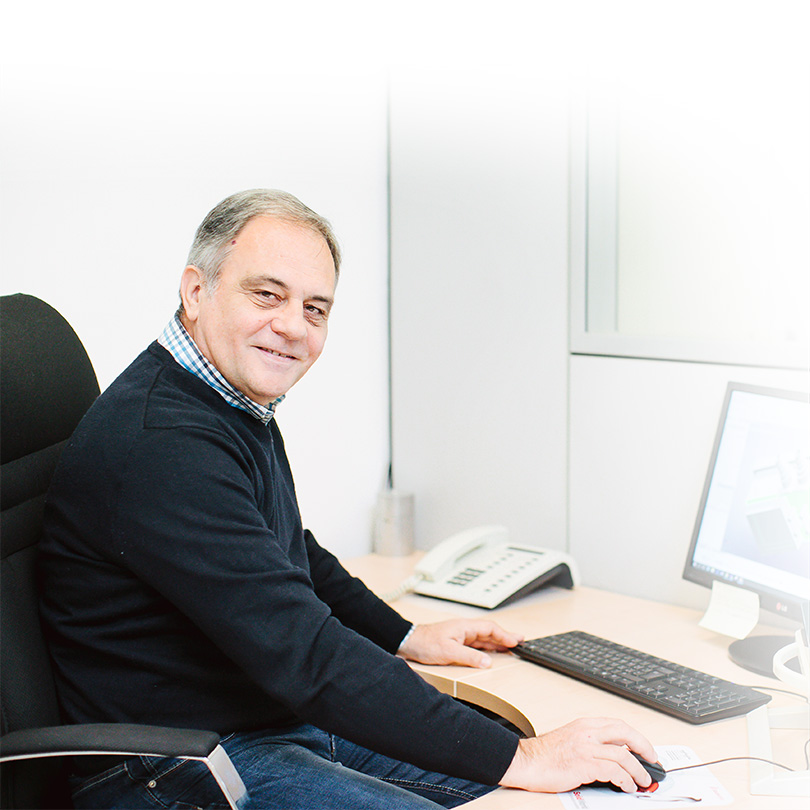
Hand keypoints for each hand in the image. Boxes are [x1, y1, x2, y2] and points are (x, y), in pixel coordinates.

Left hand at [397, 619, 522, 667]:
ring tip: (511, 648)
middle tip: (521, 641)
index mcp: (464, 627)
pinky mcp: (455, 644)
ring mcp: (460, 636)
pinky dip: (486, 649)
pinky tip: (490, 654)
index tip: (516, 641)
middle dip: (505, 637)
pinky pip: (476, 646)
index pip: (490, 628)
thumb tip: (488, 662)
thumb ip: (469, 656)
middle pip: (489, 632)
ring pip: (483, 639)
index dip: (504, 635)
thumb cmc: (425, 643)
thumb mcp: (448, 652)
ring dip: (497, 643)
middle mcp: (464, 630)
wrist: (408, 642)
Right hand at [499, 718, 657, 793]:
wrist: (526, 762)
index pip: (618, 725)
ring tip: (642, 781)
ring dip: (638, 771)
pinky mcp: (584, 765)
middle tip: (653, 760)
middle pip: (625, 733)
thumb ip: (590, 742)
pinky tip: (627, 786)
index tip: (645, 748)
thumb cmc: (545, 755)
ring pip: (623, 756)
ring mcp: (586, 748)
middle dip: (644, 747)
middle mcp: (587, 732)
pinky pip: (614, 772)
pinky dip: (625, 780)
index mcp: (585, 725)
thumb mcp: (571, 739)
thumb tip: (613, 754)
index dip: (636, 736)